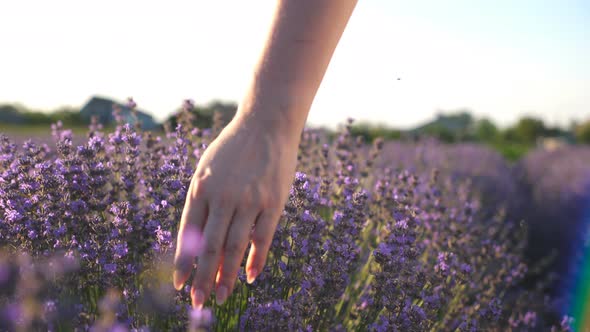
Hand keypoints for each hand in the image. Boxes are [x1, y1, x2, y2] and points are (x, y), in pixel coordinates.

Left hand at [173, 113, 298, 307]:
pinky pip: (263, 237)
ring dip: (227, 276)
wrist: (266, 123)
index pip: (189, 234)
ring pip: (235, 247)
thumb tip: (201, 239)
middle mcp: (223, 196)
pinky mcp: (273, 201)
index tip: (179, 285)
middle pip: (210, 246)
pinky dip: (256, 260)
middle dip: (202, 277)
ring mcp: (249, 200)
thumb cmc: (234, 148)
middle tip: (198, 302)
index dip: (183, 262)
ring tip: (222, 297)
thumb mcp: (208, 169)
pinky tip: (251, 277)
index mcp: (201, 188)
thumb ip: (203, 201)